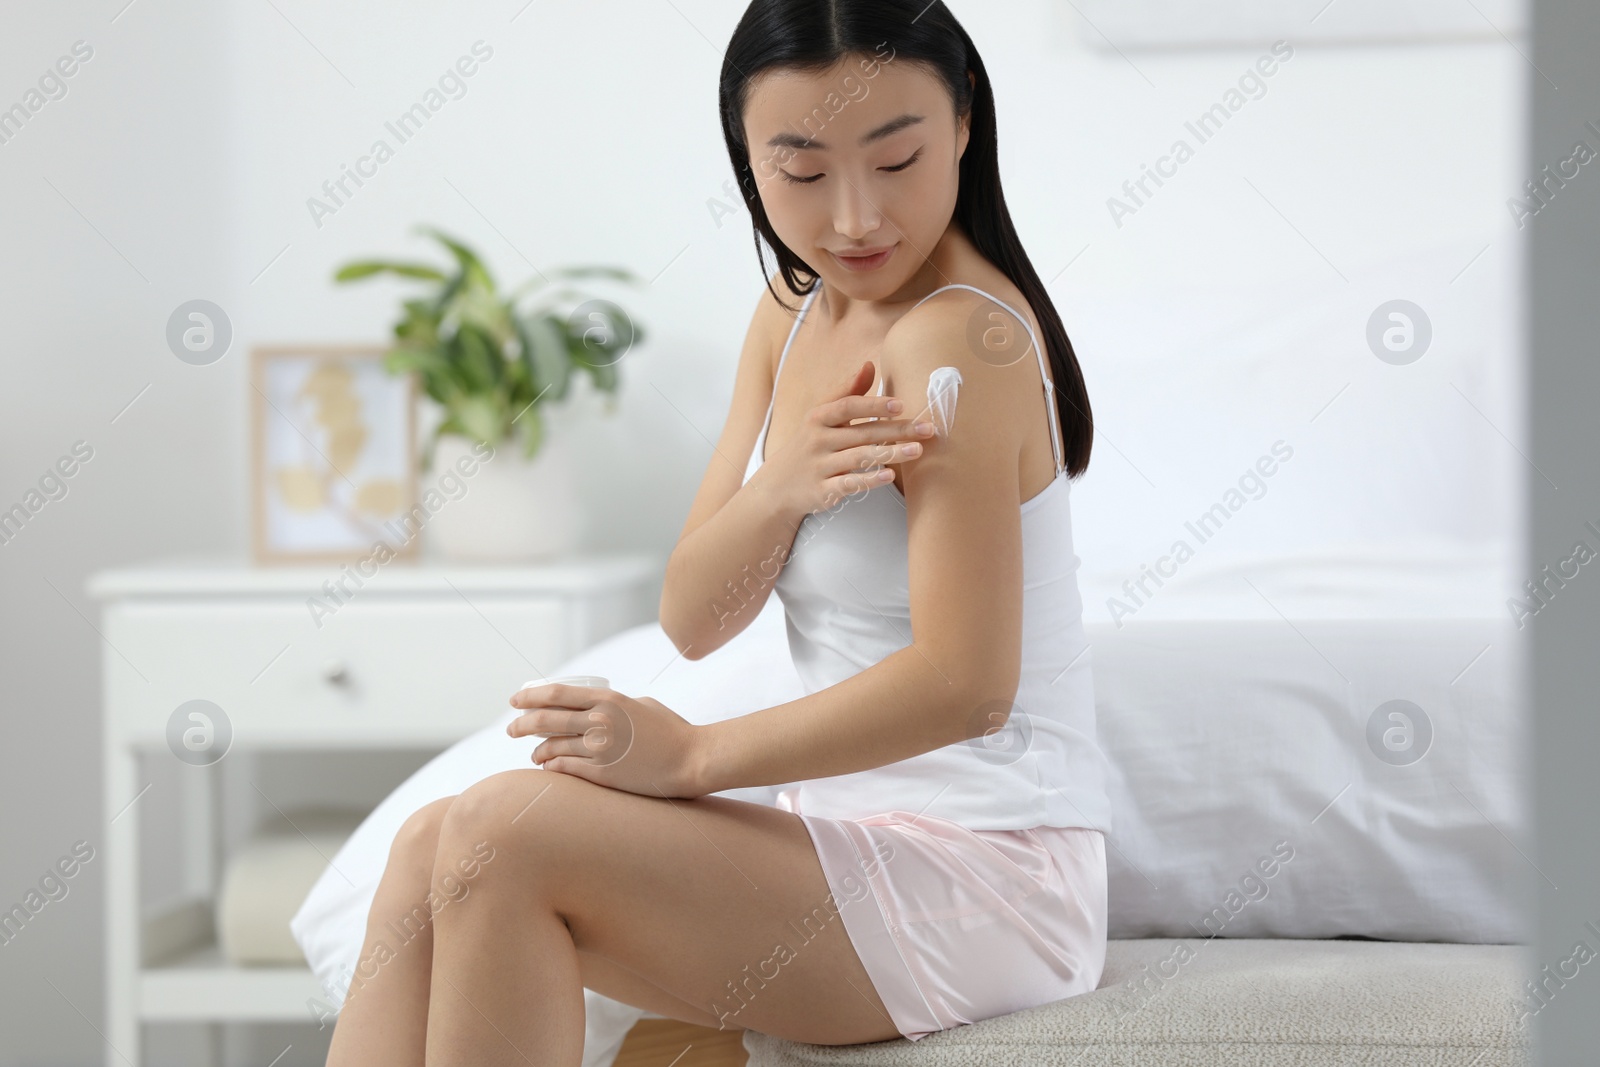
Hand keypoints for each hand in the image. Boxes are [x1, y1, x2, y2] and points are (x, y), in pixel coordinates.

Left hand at [506, 682, 707, 798]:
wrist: (691, 760)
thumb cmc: (672, 731)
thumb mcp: (642, 705)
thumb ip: (614, 705)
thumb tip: (591, 710)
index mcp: (609, 699)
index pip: (557, 694)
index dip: (530, 696)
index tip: (516, 700)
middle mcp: (600, 722)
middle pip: (545, 720)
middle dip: (521, 725)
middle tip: (512, 729)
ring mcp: (599, 749)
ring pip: (551, 748)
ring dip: (536, 751)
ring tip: (533, 755)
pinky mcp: (602, 774)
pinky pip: (565, 768)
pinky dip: (551, 766)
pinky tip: (548, 767)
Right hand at [757, 360, 934, 516]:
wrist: (776, 486)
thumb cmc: (808, 446)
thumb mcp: (820, 417)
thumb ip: (847, 393)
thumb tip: (870, 365)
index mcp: (818, 418)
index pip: (848, 406)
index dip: (874, 405)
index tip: (900, 404)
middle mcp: (818, 440)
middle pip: (862, 432)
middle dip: (897, 430)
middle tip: (927, 429)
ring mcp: (820, 466)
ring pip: (860, 458)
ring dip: (891, 453)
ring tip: (917, 450)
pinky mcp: (822, 491)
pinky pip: (848, 484)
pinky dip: (868, 479)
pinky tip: (888, 475)